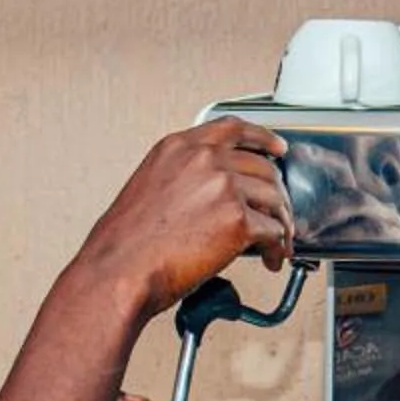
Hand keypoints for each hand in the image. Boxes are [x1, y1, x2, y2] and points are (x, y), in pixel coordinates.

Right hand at [80, 117, 294, 320]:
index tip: (275, 147)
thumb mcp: (148, 189)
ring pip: (274, 198)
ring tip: (276, 244)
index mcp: (178, 148)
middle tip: (277, 214)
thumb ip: (184, 179)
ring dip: (280, 223)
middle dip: (275, 194)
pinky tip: (271, 258)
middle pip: (262, 166)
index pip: (232, 129)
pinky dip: (277, 248)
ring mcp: (223, 186)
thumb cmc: (125, 244)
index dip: (262, 138)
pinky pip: (273, 231)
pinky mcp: (237, 219)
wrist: (119, 272)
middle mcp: (203, 160)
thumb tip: (214, 197)